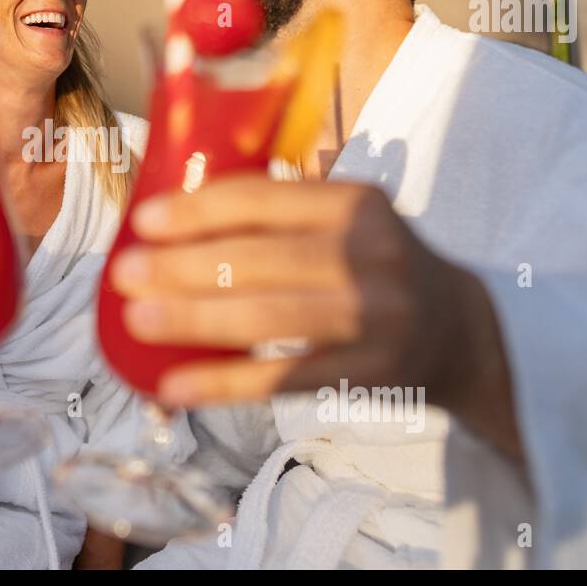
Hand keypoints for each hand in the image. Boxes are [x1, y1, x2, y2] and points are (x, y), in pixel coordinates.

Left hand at [107, 175, 520, 458]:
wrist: (462, 331)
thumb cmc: (378, 265)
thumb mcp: (350, 218)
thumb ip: (284, 208)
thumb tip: (175, 209)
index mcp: (356, 203)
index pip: (264, 200)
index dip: (198, 210)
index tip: (145, 221)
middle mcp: (371, 255)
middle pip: (258, 260)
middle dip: (181, 267)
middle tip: (124, 274)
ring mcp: (375, 318)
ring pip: (266, 319)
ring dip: (192, 319)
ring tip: (137, 320)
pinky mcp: (370, 374)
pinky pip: (282, 380)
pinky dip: (223, 384)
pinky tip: (173, 385)